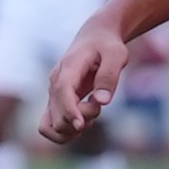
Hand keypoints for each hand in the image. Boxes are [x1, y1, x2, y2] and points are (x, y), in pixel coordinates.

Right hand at [41, 22, 128, 143]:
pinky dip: (67, 131)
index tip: (82, 125)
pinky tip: (86, 119)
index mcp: (68, 69)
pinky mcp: (56, 102)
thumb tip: (102, 101)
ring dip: (73, 129)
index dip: (69, 111)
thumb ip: (109, 75)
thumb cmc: (107, 45)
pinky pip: (51, 126)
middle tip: (99, 105)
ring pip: (52, 126)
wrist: (95, 38)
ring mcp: (53, 95)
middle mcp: (55, 84)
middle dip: (82, 120)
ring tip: (92, 112)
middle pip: (58, 116)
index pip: (62, 93)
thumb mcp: (117, 54)